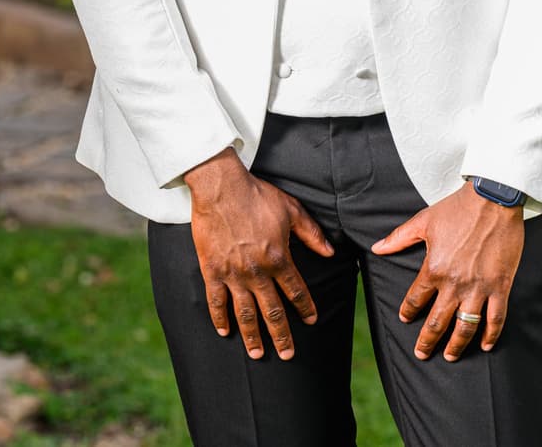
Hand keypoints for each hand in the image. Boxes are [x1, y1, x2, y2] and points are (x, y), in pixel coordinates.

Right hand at [184, 147, 333, 360]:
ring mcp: (233, 274)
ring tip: (258, 354)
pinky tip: (224, 331)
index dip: (305, 307)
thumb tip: (329, 252)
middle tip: (288, 355)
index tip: (311, 320)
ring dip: (253, 336)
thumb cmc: (257, 195)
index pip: (296, 290)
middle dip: (282, 335)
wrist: (221, 187)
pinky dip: (220, 318)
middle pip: (272, 311)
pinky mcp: (212, 270)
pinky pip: (216, 301)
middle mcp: (257, 272)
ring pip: (245, 313)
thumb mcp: (291, 209)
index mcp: (279, 258)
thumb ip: (311, 233)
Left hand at [371, 181, 523, 361]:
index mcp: (434, 268)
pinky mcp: (500, 286)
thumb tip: (376, 248)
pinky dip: (491, 335)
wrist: (492, 199)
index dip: (408, 311)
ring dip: (456, 345)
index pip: (416, 299)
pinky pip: (495, 319)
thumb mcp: (424, 221)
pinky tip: (485, 345)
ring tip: (450, 356)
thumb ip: (399, 238)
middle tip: (421, 354)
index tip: (405, 319)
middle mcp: (454, 283)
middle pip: (437, 322)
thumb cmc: (457, 208)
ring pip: (465, 327)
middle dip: (427, 341)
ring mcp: (478, 287)